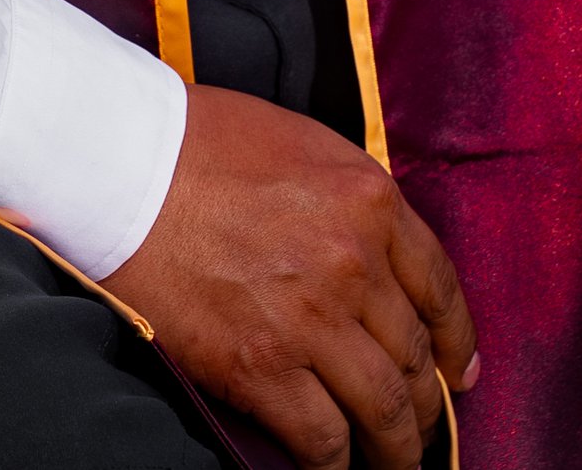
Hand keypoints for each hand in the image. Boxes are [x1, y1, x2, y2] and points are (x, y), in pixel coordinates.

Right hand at [103, 85, 477, 467]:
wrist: (124, 166)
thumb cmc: (202, 143)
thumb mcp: (303, 145)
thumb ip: (351, 204)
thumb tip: (381, 261)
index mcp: (370, 200)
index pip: (440, 288)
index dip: (454, 341)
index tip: (457, 372)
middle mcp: (353, 261)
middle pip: (413, 357)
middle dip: (425, 404)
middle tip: (422, 427)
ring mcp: (310, 318)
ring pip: (384, 408)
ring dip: (396, 449)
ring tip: (394, 464)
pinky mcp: (261, 366)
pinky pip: (323, 438)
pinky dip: (336, 465)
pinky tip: (335, 469)